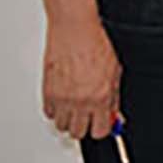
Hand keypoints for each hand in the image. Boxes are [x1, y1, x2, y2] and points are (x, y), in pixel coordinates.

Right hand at [42, 17, 120, 138]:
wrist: (75, 29)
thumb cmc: (95, 43)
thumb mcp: (114, 71)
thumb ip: (113, 97)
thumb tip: (113, 115)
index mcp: (101, 96)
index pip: (100, 131)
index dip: (101, 127)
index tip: (100, 122)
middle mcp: (80, 101)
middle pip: (78, 133)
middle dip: (84, 125)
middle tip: (87, 114)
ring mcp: (62, 98)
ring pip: (61, 126)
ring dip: (68, 118)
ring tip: (74, 105)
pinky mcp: (47, 92)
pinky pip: (49, 113)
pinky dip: (55, 109)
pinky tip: (63, 98)